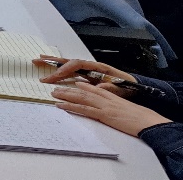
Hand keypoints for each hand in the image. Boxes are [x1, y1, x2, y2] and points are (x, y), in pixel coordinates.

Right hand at [35, 55, 135, 94]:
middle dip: (53, 62)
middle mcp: (91, 66)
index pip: (77, 64)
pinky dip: (59, 69)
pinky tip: (50, 68)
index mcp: (98, 68)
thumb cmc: (128, 88)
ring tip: (38, 61)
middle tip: (37, 62)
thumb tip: (100, 88)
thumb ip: (112, 89)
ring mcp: (88, 70)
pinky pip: (70, 71)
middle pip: (69, 61)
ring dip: (53, 63)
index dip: (65, 69)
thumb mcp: (122, 90)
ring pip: (67, 64)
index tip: (55, 76)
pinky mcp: (86, 75)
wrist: (135, 88)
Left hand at [50, 79, 169, 136]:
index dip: (82, 85)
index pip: (94, 87)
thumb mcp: (126, 107)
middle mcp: (106, 98)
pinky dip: (70, 106)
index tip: (72, 82)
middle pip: (83, 90)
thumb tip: (110, 104)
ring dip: (65, 95)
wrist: (149, 122)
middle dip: (68, 88)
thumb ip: (116, 103)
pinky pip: (83, 108)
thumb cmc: (140, 117)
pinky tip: (60, 105)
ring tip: (53, 94)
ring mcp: (104, 105)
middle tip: (55, 87)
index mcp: (112, 96)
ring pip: (80, 97)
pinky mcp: (103, 114)